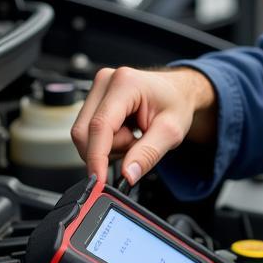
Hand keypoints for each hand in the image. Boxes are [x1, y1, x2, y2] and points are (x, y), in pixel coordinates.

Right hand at [71, 66, 216, 182]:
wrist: (177, 91)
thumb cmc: (176, 104)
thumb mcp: (171, 132)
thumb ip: (148, 154)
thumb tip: (127, 174)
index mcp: (126, 84)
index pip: (100, 126)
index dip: (97, 157)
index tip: (99, 181)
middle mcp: (106, 81)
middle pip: (84, 132)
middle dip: (108, 151)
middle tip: (135, 145)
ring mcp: (97, 88)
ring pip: (84, 135)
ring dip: (109, 147)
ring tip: (133, 137)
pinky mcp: (94, 98)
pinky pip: (88, 132)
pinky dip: (107, 142)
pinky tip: (125, 132)